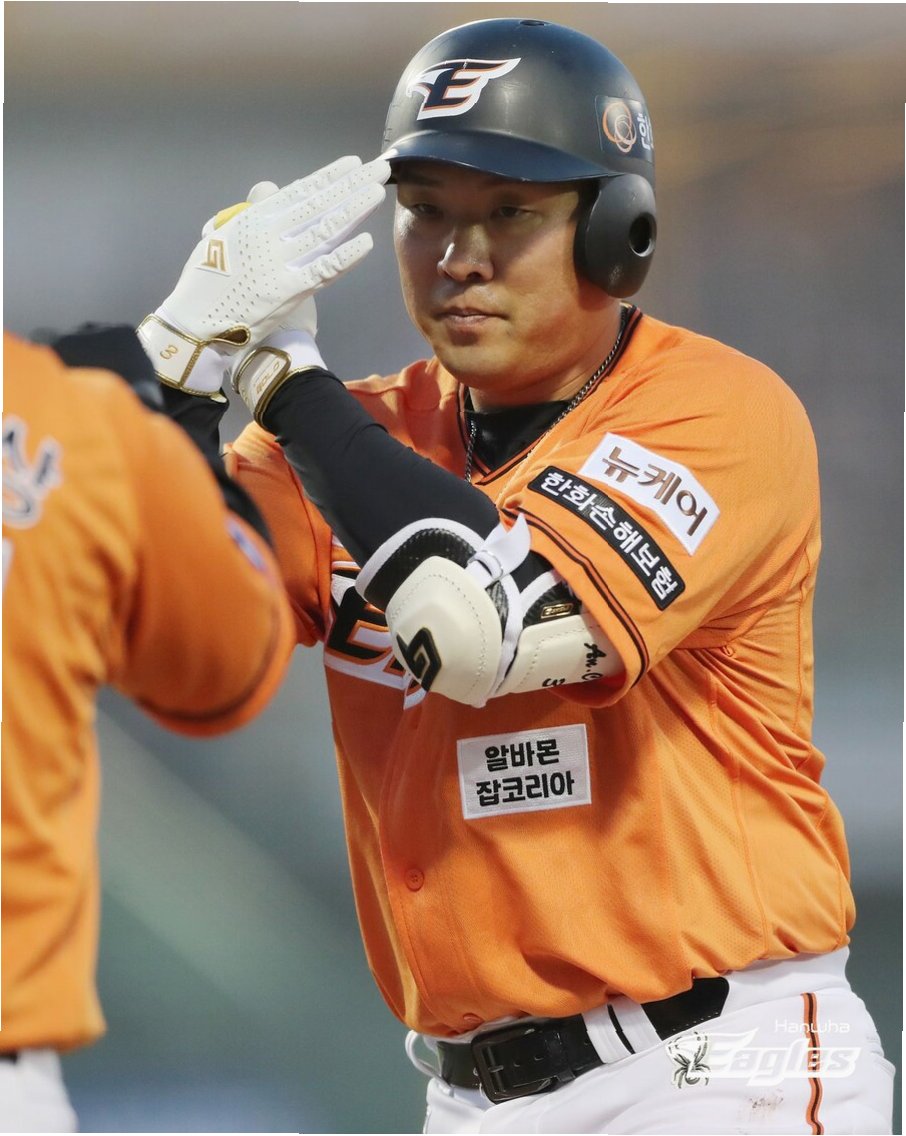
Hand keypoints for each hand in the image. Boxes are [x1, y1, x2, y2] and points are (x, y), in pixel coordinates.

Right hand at [138, 155, 388, 399]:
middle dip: (351, 185)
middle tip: (379, 169)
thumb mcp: (223, 235)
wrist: (198, 322)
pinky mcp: (289, 290)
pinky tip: (366, 241)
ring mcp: (280, 262)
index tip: (352, 163)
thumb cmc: (209, 281)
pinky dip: (345, 255)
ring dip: (354, 210)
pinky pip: (323, 270)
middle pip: (318, 205)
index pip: (298, 192)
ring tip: (376, 192)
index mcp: (252, 219)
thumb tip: (271, 187)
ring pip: (324, 230)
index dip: (328, 176)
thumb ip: (252, 211)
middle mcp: (268, 235)